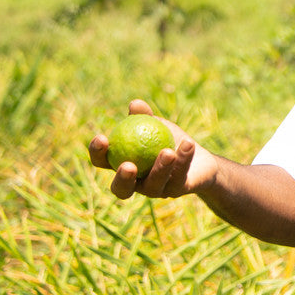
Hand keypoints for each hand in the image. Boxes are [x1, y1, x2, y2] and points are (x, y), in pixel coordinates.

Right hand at [88, 99, 218, 199]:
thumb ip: (144, 116)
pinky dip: (184, 158)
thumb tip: (135, 104)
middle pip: (121, 189)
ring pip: (154, 185)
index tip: (102, 138)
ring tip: (168, 152)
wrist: (196, 155)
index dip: (97, 153)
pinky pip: (179, 175)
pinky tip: (188, 144)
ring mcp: (156, 191)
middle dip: (122, 179)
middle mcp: (136, 184)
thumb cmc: (167, 138)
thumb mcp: (155, 125)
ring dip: (160, 168)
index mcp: (122, 165)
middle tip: (128, 165)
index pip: (103, 163)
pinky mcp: (178, 191)